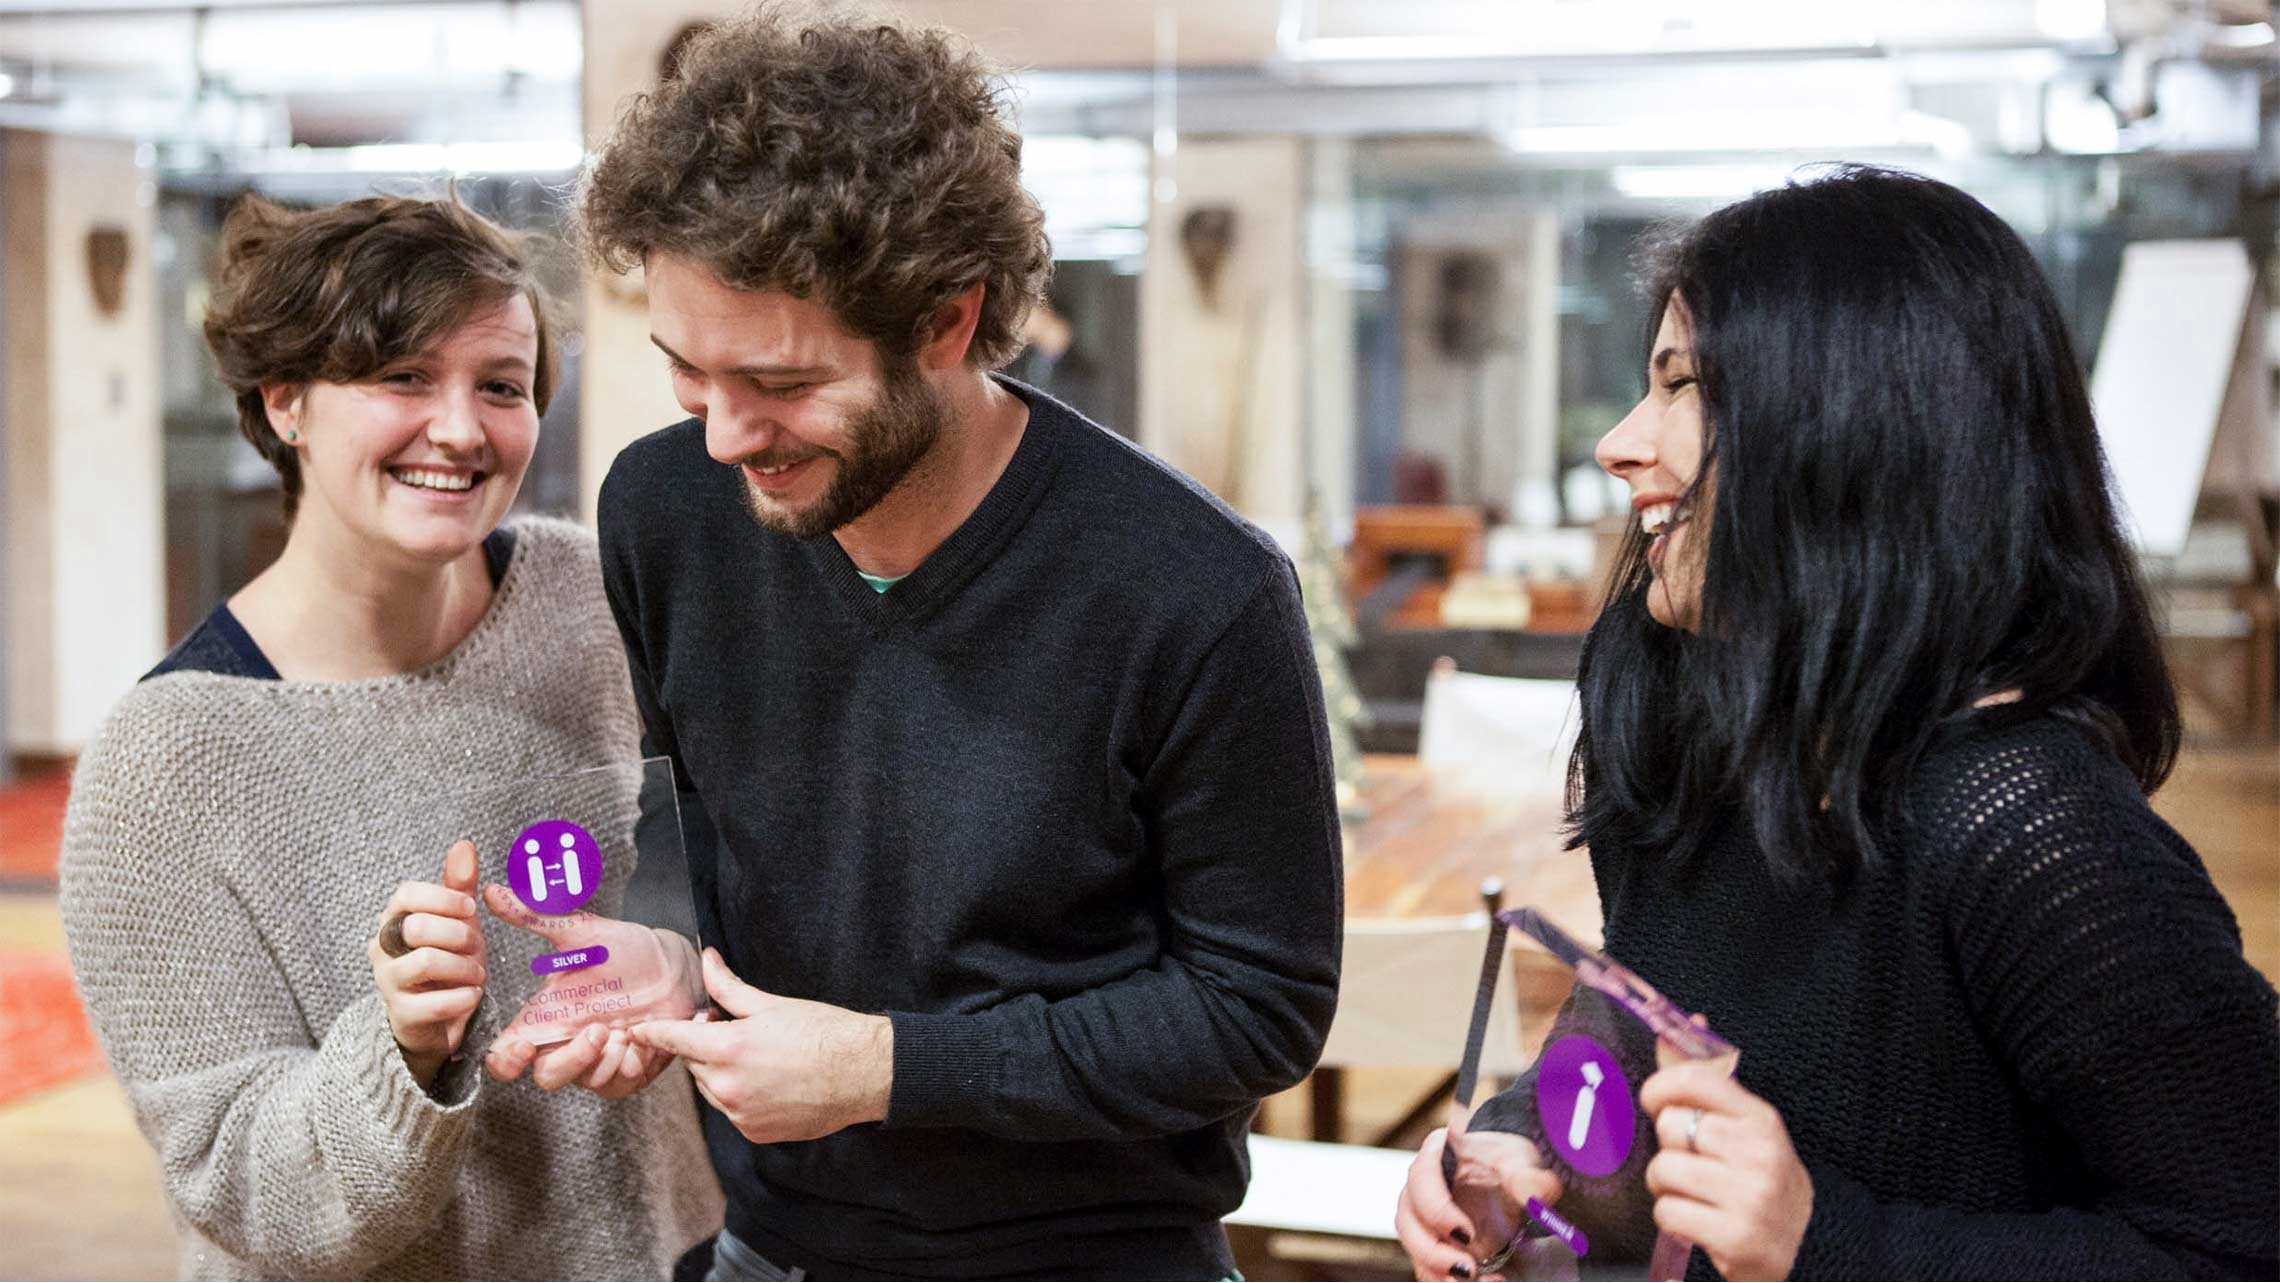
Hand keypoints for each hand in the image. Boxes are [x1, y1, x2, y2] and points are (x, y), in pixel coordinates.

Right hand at [369, 840, 486, 1086]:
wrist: (434, 1017)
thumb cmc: (445, 958)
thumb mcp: (456, 920)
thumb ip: (458, 885)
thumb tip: (464, 844)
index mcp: (394, 918)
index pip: (406, 894)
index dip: (444, 898)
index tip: (470, 910)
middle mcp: (383, 947)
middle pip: (417, 926)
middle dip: (459, 935)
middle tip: (477, 947)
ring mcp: (387, 982)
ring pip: (426, 962)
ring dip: (464, 967)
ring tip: (477, 974)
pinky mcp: (401, 1015)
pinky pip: (435, 1003)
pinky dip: (464, 997)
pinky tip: (472, 995)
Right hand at [480, 885, 702, 1097]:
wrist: (678, 963)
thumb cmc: (626, 948)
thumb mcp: (581, 932)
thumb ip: (535, 917)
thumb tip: (492, 892)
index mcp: (548, 1017)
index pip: (507, 1056)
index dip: (505, 1062)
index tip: (523, 1048)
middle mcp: (568, 1042)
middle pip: (547, 1077)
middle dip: (570, 1061)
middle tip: (598, 1030)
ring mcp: (599, 1060)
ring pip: (585, 1083)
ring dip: (605, 1060)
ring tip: (626, 1028)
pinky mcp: (629, 1069)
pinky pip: (620, 1084)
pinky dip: (631, 1064)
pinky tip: (643, 1037)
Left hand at [630, 947, 892, 1143]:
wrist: (864, 1073)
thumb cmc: (823, 1032)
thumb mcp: (771, 1004)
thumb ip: (728, 987)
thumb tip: (707, 959)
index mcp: (728, 1048)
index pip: (673, 1039)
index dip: (653, 1032)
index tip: (638, 1029)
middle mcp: (727, 1086)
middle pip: (693, 1064)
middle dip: (703, 1046)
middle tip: (732, 1030)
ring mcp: (740, 1114)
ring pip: (711, 1089)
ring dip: (720, 1073)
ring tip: (758, 1058)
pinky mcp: (755, 1133)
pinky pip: (732, 1111)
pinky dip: (740, 1097)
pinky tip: (770, 1082)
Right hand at [1397, 1104, 1562, 1281]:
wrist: (1512, 1184)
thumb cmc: (1511, 1164)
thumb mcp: (1524, 1165)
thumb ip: (1530, 1178)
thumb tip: (1535, 1191)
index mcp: (1437, 1154)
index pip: (1421, 1178)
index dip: (1437, 1209)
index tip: (1466, 1234)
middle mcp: (1420, 1185)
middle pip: (1407, 1218)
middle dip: (1432, 1250)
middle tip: (1467, 1268)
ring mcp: (1422, 1215)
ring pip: (1413, 1246)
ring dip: (1436, 1269)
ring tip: (1473, 1280)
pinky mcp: (1431, 1241)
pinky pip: (1427, 1264)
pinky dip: (1446, 1278)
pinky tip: (1484, 1280)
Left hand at [1639, 1059, 1812, 1280]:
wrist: (1810, 1248)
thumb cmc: (1763, 1180)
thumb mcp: (1747, 1129)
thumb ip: (1709, 1080)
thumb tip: (1692, 1020)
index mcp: (1761, 1119)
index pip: (1696, 1080)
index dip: (1660, 1086)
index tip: (1654, 1100)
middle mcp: (1759, 1153)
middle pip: (1670, 1127)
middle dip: (1669, 1147)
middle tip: (1691, 1163)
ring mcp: (1749, 1196)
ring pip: (1663, 1170)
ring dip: (1665, 1186)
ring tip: (1692, 1193)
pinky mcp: (1736, 1237)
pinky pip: (1668, 1212)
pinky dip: (1672, 1219)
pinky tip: (1697, 1221)